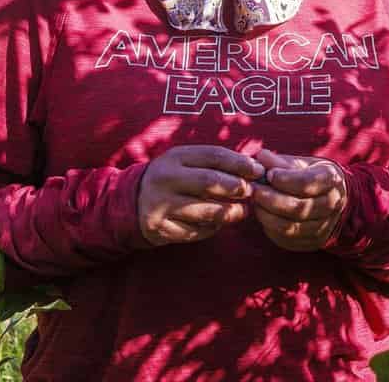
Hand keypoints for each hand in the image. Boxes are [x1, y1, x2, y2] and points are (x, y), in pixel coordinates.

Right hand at [136, 144, 264, 246]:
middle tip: (250, 192)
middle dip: (235, 187)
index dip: (239, 163)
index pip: (214, 156)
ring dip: (228, 212)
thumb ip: (215, 163)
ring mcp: (160, 205)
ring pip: (203, 211)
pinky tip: (218, 224)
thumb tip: (254, 168)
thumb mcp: (186, 162)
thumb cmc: (171, 178)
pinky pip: (193, 232)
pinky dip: (210, 229)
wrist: (129, 200)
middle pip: (209, 182)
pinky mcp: (159, 228)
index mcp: (175, 157)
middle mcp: (166, 179)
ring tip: (241, 212)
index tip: (258, 171)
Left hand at [246, 148, 350, 251]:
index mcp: (332, 179)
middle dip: (272, 199)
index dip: (284, 179)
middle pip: (299, 208)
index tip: (268, 174)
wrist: (329, 196)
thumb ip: (280, 162)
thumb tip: (261, 157)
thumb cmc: (309, 175)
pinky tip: (264, 215)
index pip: (307, 183)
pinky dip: (271, 227)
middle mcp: (333, 203)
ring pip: (291, 226)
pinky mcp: (314, 241)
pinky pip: (288, 239)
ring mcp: (325, 225)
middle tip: (254, 190)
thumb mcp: (300, 163)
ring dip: (268, 215)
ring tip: (256, 203)